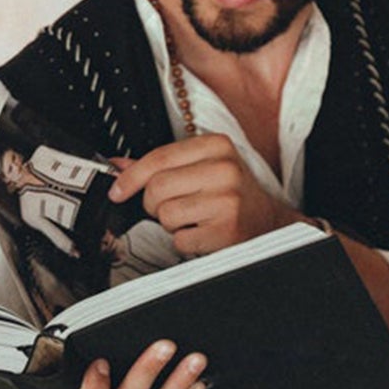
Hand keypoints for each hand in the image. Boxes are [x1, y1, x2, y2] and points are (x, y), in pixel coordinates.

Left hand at [108, 133, 296, 254]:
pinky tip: (202, 233)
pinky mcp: (227, 231)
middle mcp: (224, 170)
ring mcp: (227, 201)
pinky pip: (180, 240)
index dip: (131, 177)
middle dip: (154, 204)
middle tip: (171, 207)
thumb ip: (161, 165)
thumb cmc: (233, 195)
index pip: (159, 158)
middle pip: (157, 188)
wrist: (270, 222)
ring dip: (171, 224)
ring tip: (192, 219)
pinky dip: (185, 242)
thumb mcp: (203, 167)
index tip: (118, 190)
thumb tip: (119, 167)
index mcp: (217, 146)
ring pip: (166, 214)